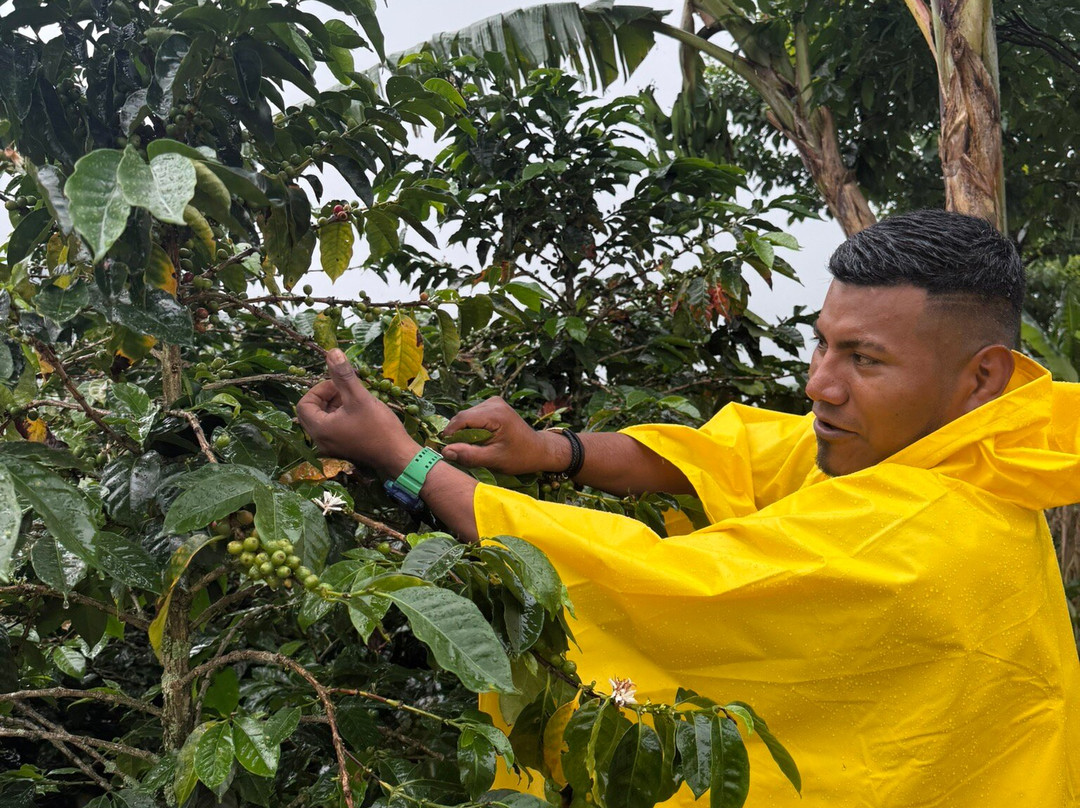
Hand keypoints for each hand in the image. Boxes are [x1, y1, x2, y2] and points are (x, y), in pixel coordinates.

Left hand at [297, 350, 417, 476]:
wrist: (398, 455)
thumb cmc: (379, 427)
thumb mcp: (359, 397)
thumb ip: (343, 375)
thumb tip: (332, 352)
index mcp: (320, 429)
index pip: (304, 404)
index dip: (319, 389)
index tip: (339, 385)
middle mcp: (321, 441)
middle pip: (312, 413)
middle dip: (327, 397)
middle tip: (346, 391)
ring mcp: (332, 448)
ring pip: (324, 420)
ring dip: (335, 406)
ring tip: (355, 400)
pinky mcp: (343, 450)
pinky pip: (333, 429)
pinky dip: (341, 417)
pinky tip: (359, 412)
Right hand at [441, 396, 569, 474]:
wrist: (539, 450)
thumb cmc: (520, 457)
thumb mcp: (494, 460)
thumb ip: (469, 455)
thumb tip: (445, 452)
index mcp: (496, 414)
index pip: (462, 419)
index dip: (450, 433)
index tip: (445, 449)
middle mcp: (494, 403)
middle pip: (463, 416)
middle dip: (457, 433)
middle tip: (458, 452)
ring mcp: (494, 402)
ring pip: (467, 416)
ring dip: (464, 431)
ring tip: (471, 447)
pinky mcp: (494, 404)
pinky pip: (474, 415)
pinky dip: (471, 427)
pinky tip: (479, 439)